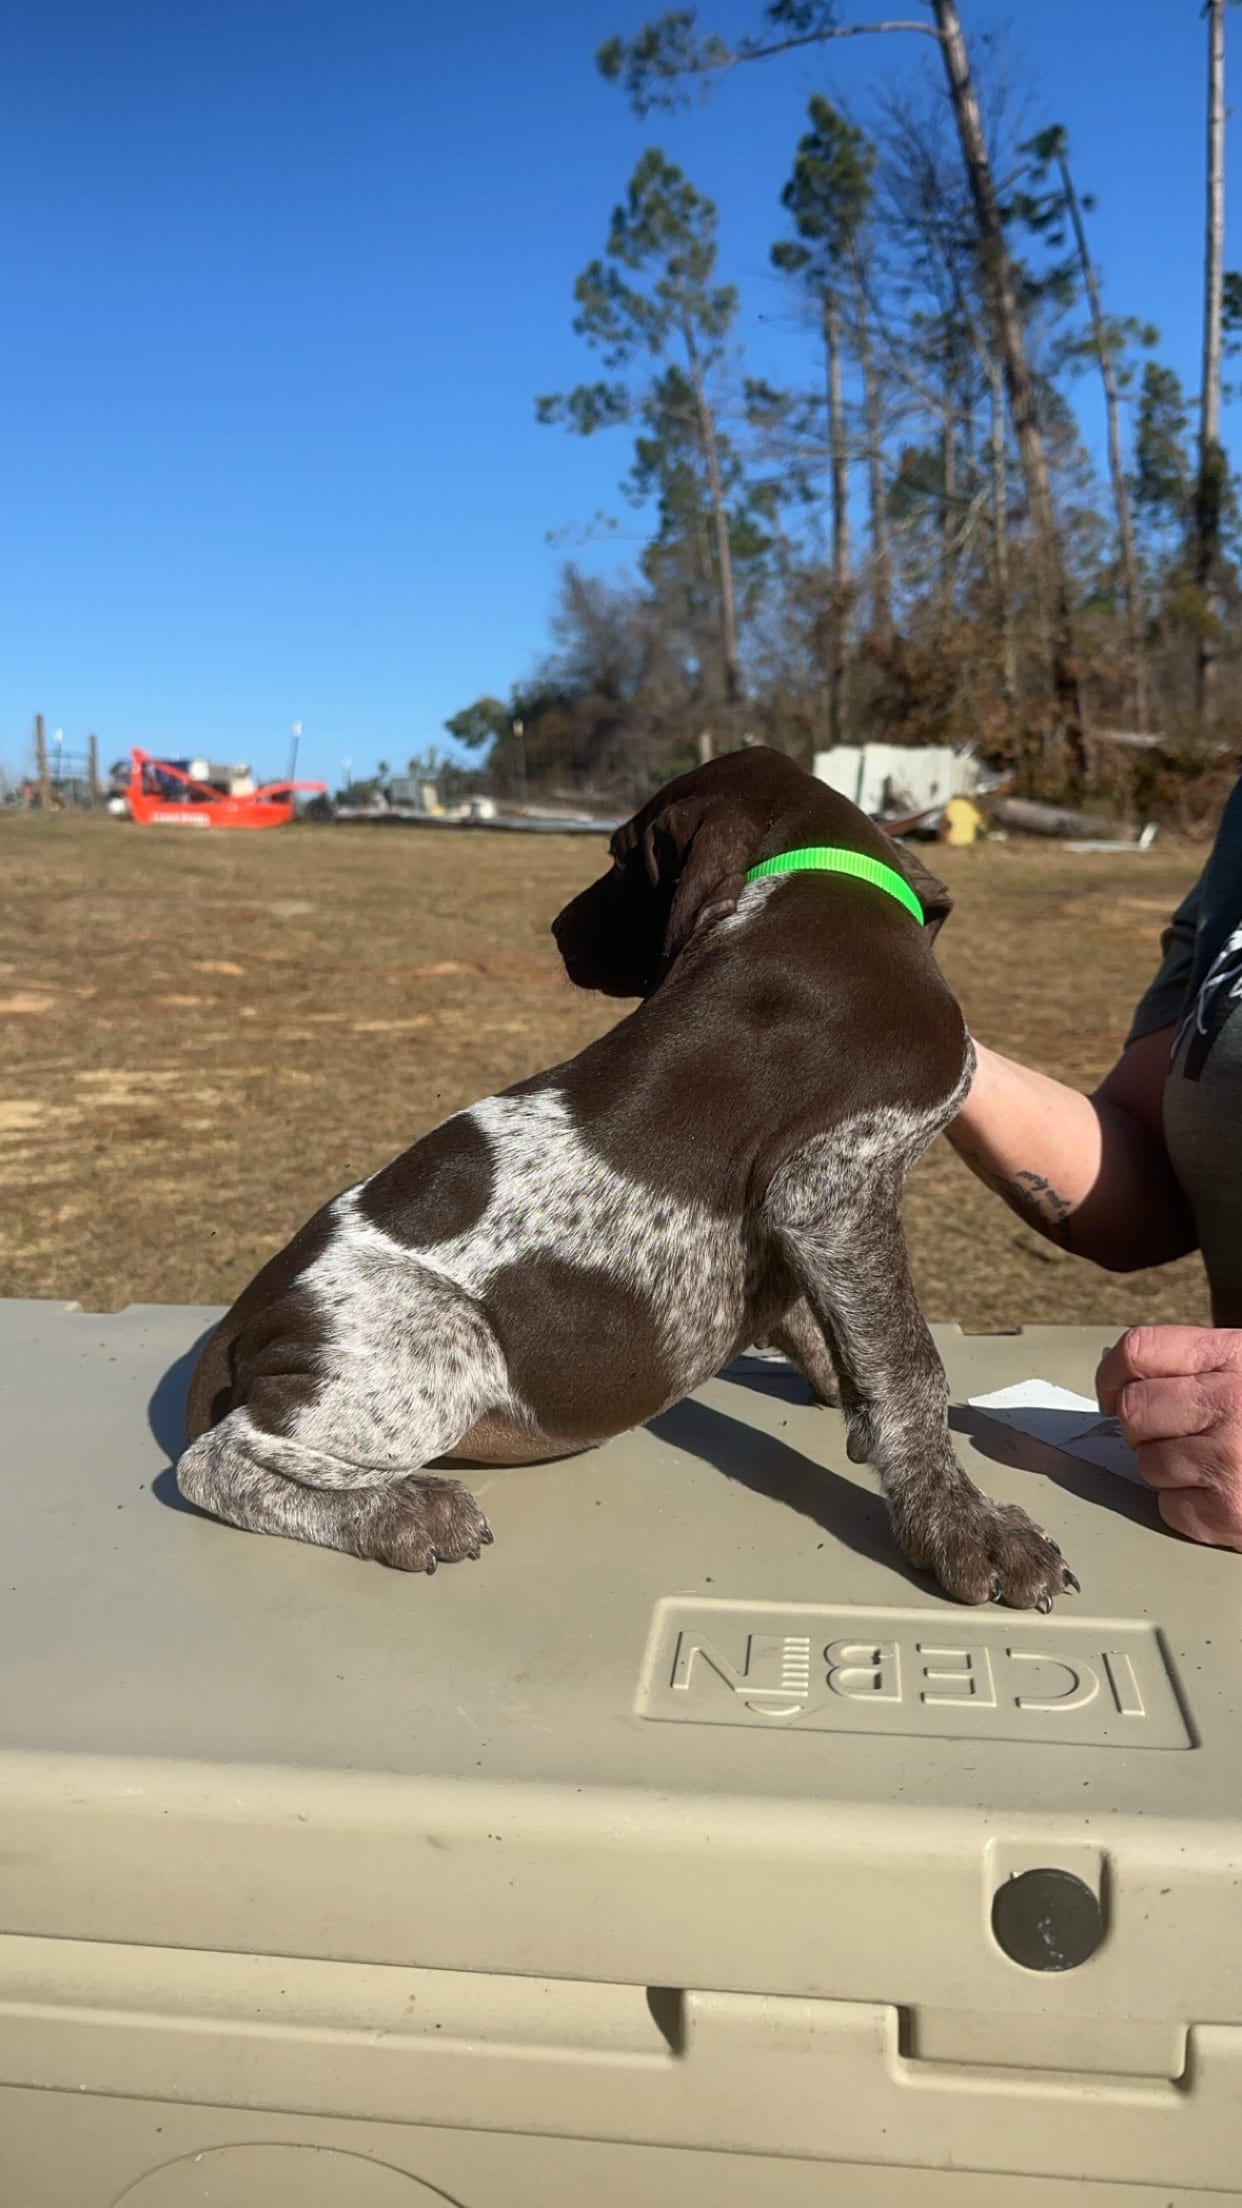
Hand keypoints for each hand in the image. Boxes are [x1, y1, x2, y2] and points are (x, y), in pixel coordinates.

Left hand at [1095, 1325, 1241, 1549]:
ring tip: (1215, 1462)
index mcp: (1234, 1357)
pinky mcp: (1229, 1512)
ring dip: (1169, 1467)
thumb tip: (1121, 1373)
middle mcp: (1230, 1404)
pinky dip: (1189, 1506)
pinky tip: (1224, 1492)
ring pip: (1146, 1462)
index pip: (1139, 1350)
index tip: (1112, 1393)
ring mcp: (1228, 1461)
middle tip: (1177, 1432)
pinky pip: (1169, 1507)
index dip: (1113, 1374)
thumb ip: (1196, 1363)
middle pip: (1132, 1410)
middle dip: (1144, 1426)